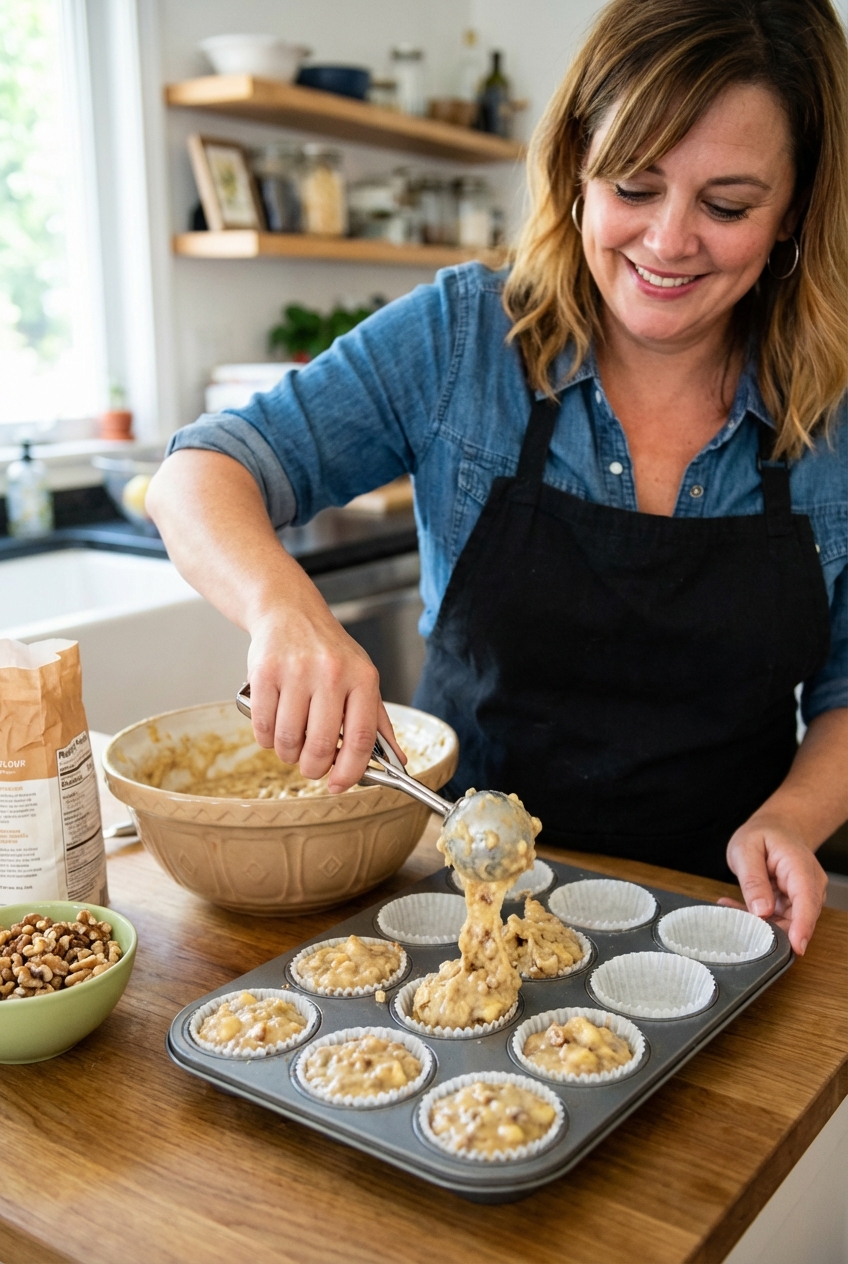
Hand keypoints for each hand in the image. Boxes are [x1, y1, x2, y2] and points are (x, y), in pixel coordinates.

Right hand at [246, 604, 405, 792]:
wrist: (290, 611)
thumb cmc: (329, 651)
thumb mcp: (363, 677)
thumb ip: (378, 721)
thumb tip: (398, 762)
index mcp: (363, 678)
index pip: (361, 739)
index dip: (350, 771)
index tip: (339, 785)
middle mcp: (332, 673)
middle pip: (322, 745)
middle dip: (314, 768)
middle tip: (311, 767)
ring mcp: (296, 672)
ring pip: (289, 741)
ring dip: (288, 755)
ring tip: (291, 745)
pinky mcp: (265, 673)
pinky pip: (263, 727)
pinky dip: (267, 740)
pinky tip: (274, 730)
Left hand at [721, 811, 827, 955]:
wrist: (777, 828)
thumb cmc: (763, 834)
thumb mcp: (746, 849)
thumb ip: (753, 879)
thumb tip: (760, 911)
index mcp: (800, 867)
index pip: (807, 901)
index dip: (802, 926)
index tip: (795, 947)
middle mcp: (809, 885)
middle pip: (799, 919)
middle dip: (772, 930)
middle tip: (739, 925)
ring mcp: (802, 897)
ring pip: (786, 923)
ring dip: (759, 923)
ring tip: (730, 909)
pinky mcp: (792, 905)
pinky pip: (776, 920)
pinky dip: (755, 918)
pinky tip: (734, 908)